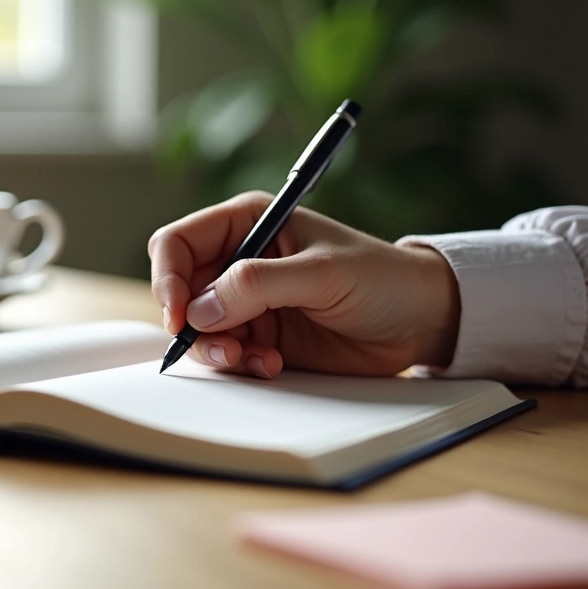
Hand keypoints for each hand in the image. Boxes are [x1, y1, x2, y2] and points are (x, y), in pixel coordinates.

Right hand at [148, 191, 459, 377]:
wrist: (420, 321)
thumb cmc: (381, 278)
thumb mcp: (322, 274)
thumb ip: (257, 284)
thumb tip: (199, 309)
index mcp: (247, 222)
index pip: (178, 243)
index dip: (167, 278)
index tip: (180, 316)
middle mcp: (239, 260)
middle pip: (180, 291)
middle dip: (192, 324)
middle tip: (225, 348)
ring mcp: (247, 301)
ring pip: (199, 329)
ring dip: (218, 350)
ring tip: (255, 360)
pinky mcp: (260, 336)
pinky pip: (226, 354)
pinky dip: (240, 365)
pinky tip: (273, 366)